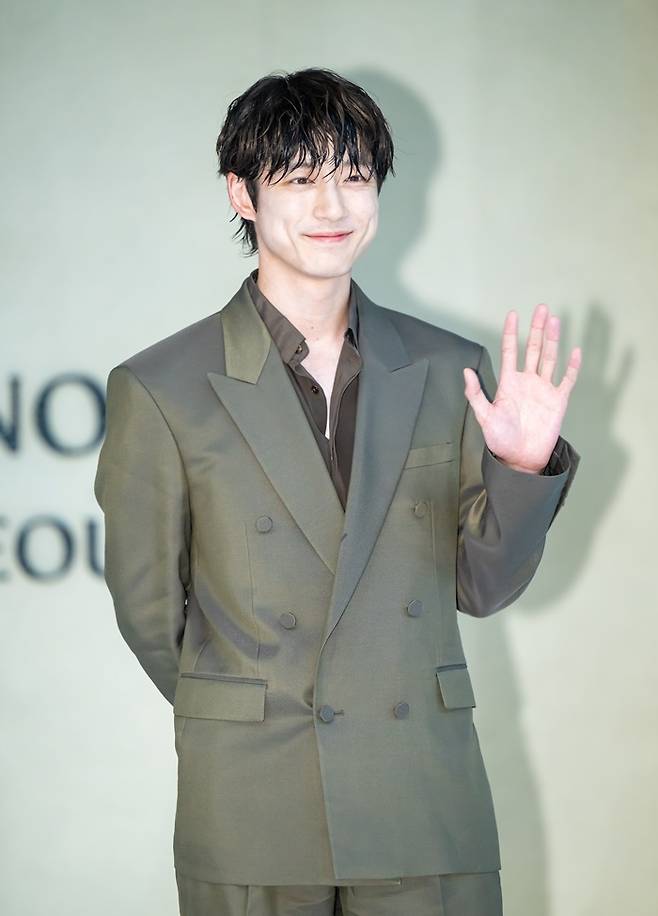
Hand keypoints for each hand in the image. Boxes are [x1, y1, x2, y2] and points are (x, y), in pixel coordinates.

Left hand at [463, 304, 581, 473]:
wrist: (520, 459)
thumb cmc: (500, 440)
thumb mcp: (484, 417)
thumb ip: (476, 394)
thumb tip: (466, 371)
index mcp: (509, 383)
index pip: (510, 351)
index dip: (511, 333)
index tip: (513, 314)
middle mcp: (527, 382)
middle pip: (533, 349)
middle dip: (537, 328)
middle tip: (541, 308)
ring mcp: (543, 390)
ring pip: (550, 358)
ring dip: (552, 340)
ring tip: (554, 320)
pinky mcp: (558, 401)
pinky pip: (567, 380)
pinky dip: (572, 366)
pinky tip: (575, 351)